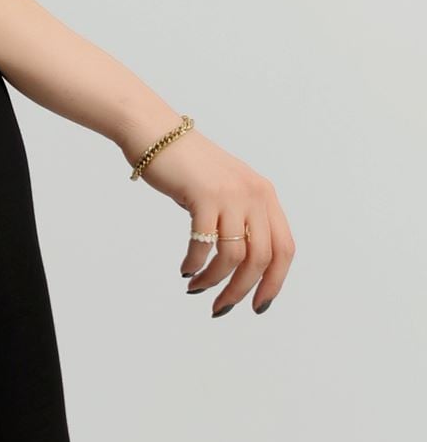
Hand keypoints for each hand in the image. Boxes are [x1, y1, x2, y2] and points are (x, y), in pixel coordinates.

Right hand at [137, 128, 296, 316]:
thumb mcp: (226, 190)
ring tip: (197, 287)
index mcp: (265, 195)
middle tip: (221, 307)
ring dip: (214, 281)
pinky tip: (185, 268)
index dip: (275, 282)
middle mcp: (255, 194)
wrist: (155, 134)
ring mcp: (231, 194)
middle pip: (261, 259)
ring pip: (233, 256)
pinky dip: (195, 264)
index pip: (284, 249)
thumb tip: (241, 266)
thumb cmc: (187, 166)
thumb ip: (240, 217)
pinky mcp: (204, 195)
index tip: (258, 305)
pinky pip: (205, 244)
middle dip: (242, 290)